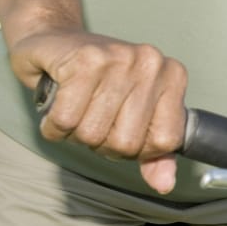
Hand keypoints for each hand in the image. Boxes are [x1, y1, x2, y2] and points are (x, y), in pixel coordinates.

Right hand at [10, 28, 187, 193]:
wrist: (55, 41)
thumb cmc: (96, 81)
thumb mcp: (134, 114)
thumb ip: (153, 151)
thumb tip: (165, 184)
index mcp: (172, 75)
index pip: (165, 141)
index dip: (136, 148)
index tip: (121, 128)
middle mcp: (150, 63)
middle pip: (126, 143)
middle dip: (101, 142)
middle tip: (93, 116)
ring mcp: (118, 59)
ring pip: (93, 134)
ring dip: (75, 133)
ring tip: (76, 106)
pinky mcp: (83, 61)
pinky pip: (65, 121)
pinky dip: (54, 125)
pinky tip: (59, 103)